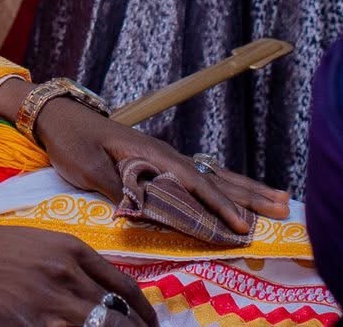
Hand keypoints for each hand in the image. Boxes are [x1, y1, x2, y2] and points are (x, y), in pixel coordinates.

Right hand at [0, 211, 156, 326]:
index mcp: (72, 250)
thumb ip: (71, 267)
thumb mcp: (38, 244)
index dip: (143, 313)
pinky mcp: (28, 325)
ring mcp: (49, 304)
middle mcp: (67, 276)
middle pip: (118, 318)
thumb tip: (99, 297)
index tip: (150, 325)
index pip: (124, 289)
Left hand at [31, 97, 288, 240]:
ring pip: (213, 174)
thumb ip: (122, 186)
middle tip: (283, 210)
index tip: (244, 228)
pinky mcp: (160, 160)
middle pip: (215, 177)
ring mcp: (165, 156)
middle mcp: (166, 155)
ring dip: (245, 189)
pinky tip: (238, 190)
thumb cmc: (73, 142)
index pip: (194, 184)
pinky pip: (201, 173)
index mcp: (153, 156)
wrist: (59, 115)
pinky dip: (223, 183)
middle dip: (249, 196)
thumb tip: (153, 204)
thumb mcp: (90, 167)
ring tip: (278, 200)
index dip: (220, 207)